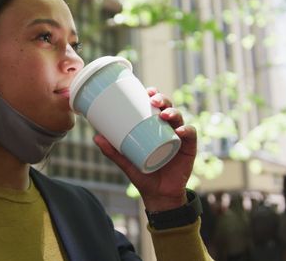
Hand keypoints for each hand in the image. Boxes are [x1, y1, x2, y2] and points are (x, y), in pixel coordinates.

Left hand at [93, 87, 196, 211]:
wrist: (158, 195)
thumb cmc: (143, 174)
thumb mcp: (126, 162)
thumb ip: (112, 151)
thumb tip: (95, 137)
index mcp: (154, 127)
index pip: (156, 106)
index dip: (153, 94)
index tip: (146, 90)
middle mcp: (168, 128)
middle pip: (168, 107)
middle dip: (162, 99)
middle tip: (153, 100)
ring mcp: (179, 137)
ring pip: (179, 118)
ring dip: (173, 112)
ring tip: (164, 115)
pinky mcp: (188, 148)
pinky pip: (190, 135)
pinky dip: (186, 130)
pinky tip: (179, 131)